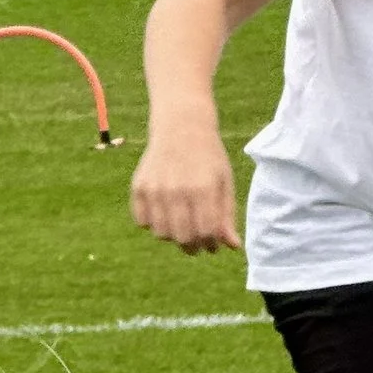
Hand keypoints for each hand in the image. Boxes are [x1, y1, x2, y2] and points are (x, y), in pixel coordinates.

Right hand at [131, 124, 241, 252]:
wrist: (181, 125)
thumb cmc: (208, 156)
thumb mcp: (224, 182)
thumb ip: (227, 215)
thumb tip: (233, 247)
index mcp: (202, 188)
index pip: (205, 233)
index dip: (210, 244)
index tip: (213, 244)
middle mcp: (176, 189)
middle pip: (182, 238)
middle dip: (192, 246)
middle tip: (197, 242)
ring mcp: (155, 188)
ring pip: (161, 234)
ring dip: (173, 236)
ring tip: (181, 224)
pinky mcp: (139, 186)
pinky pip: (143, 222)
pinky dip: (153, 223)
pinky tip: (164, 212)